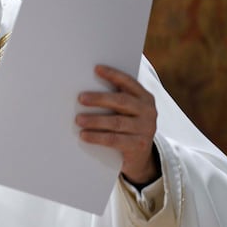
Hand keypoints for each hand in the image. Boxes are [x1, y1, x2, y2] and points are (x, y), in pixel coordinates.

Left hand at [76, 65, 159, 184]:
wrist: (140, 157)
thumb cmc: (126, 127)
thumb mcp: (125, 112)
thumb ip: (115, 100)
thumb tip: (85, 90)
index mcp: (144, 98)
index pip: (128, 82)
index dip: (113, 75)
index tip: (96, 69)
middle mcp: (148, 111)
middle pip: (121, 101)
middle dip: (100, 99)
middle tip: (80, 98)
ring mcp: (145, 129)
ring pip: (116, 122)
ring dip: (95, 120)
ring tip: (78, 119)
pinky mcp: (139, 145)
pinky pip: (115, 139)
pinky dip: (97, 137)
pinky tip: (84, 135)